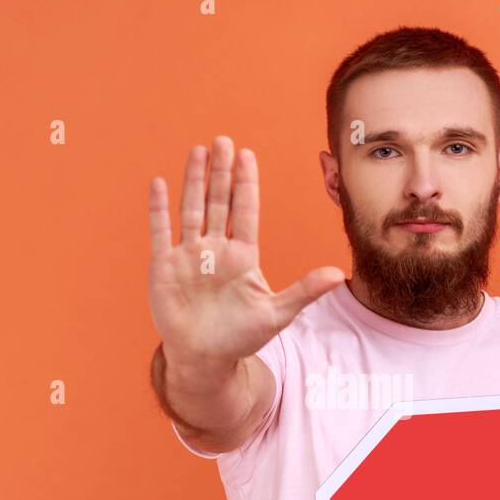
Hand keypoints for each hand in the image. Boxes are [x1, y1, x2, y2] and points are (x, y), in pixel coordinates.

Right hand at [147, 136, 344, 366]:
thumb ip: (304, 290)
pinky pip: (161, 231)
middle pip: (218, 202)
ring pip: (192, 208)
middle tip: (223, 141)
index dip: (245, 183)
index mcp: (242, 256)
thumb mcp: (277, 313)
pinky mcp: (165, 266)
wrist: (205, 358)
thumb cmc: (240, 337)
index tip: (247, 155)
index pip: (245, 211)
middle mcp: (215, 249)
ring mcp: (189, 255)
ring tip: (199, 151)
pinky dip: (160, 209)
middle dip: (221, 172)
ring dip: (194, 181)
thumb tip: (339, 275)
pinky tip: (160, 183)